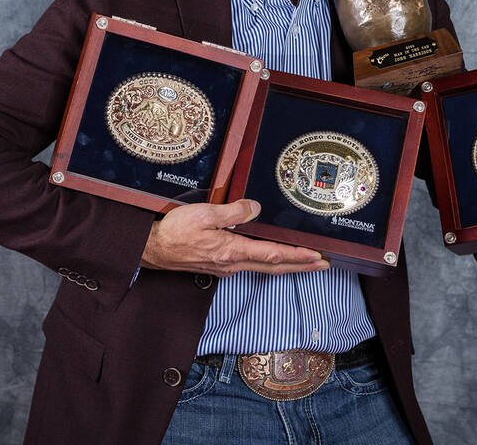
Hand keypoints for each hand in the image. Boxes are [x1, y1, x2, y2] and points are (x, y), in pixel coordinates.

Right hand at [140, 199, 329, 277]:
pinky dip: (268, 263)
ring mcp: (226, 267)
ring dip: (287, 265)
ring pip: (263, 267)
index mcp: (232, 251)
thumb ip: (233, 211)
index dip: (297, 256)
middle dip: (301, 265)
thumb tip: (256, 208)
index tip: (317, 256)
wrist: (153, 249)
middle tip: (323, 265)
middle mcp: (232, 264)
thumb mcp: (204, 213)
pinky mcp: (219, 266)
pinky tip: (272, 259)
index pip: (273, 254)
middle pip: (274, 266)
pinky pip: (250, 265)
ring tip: (305, 262)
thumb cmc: (175, 232)